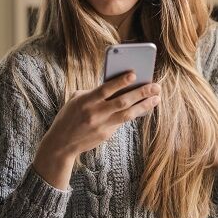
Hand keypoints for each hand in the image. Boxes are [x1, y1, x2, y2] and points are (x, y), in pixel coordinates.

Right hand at [39, 71, 160, 161]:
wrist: (61, 143)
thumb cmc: (69, 116)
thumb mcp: (76, 100)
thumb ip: (94, 92)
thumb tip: (117, 86)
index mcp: (86, 101)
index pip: (106, 89)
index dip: (120, 82)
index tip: (134, 74)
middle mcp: (95, 113)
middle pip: (122, 101)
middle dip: (141, 93)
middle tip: (156, 86)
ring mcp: (102, 125)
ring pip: (128, 114)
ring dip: (144, 105)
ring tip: (156, 98)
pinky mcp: (106, 134)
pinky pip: (123, 121)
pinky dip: (134, 113)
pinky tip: (145, 107)